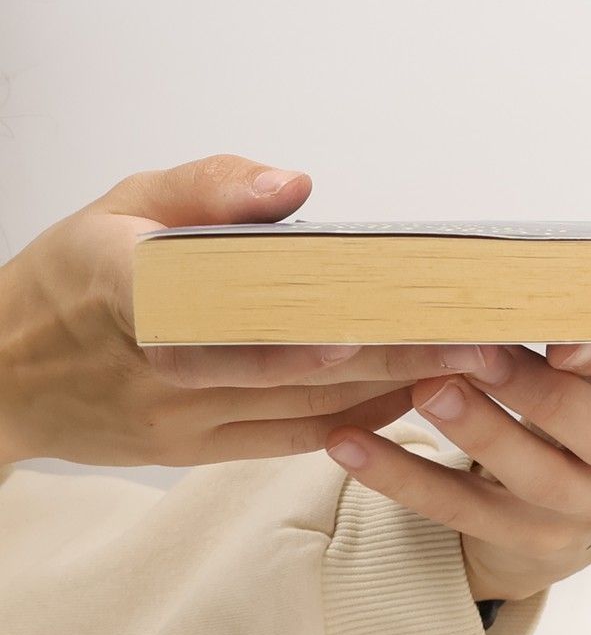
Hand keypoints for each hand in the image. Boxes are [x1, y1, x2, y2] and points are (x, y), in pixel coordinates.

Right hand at [0, 154, 439, 467]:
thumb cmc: (70, 275)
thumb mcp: (123, 201)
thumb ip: (209, 188)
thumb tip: (295, 184)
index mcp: (128, 286)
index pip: (219, 303)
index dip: (301, 318)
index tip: (377, 313)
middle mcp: (155, 363)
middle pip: (289, 363)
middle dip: (391, 350)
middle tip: (477, 336)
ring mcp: (173, 416)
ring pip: (300, 407)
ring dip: (388, 386)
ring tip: (469, 363)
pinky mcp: (188, 450)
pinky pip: (285, 439)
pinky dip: (352, 420)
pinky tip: (412, 395)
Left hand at [323, 264, 590, 599]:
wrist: (588, 500)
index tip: (567, 332)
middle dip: (536, 392)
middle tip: (474, 349)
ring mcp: (583, 510)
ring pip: (528, 477)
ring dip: (474, 432)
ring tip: (424, 385)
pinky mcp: (525, 544)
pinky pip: (459, 514)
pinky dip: (402, 478)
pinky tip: (353, 442)